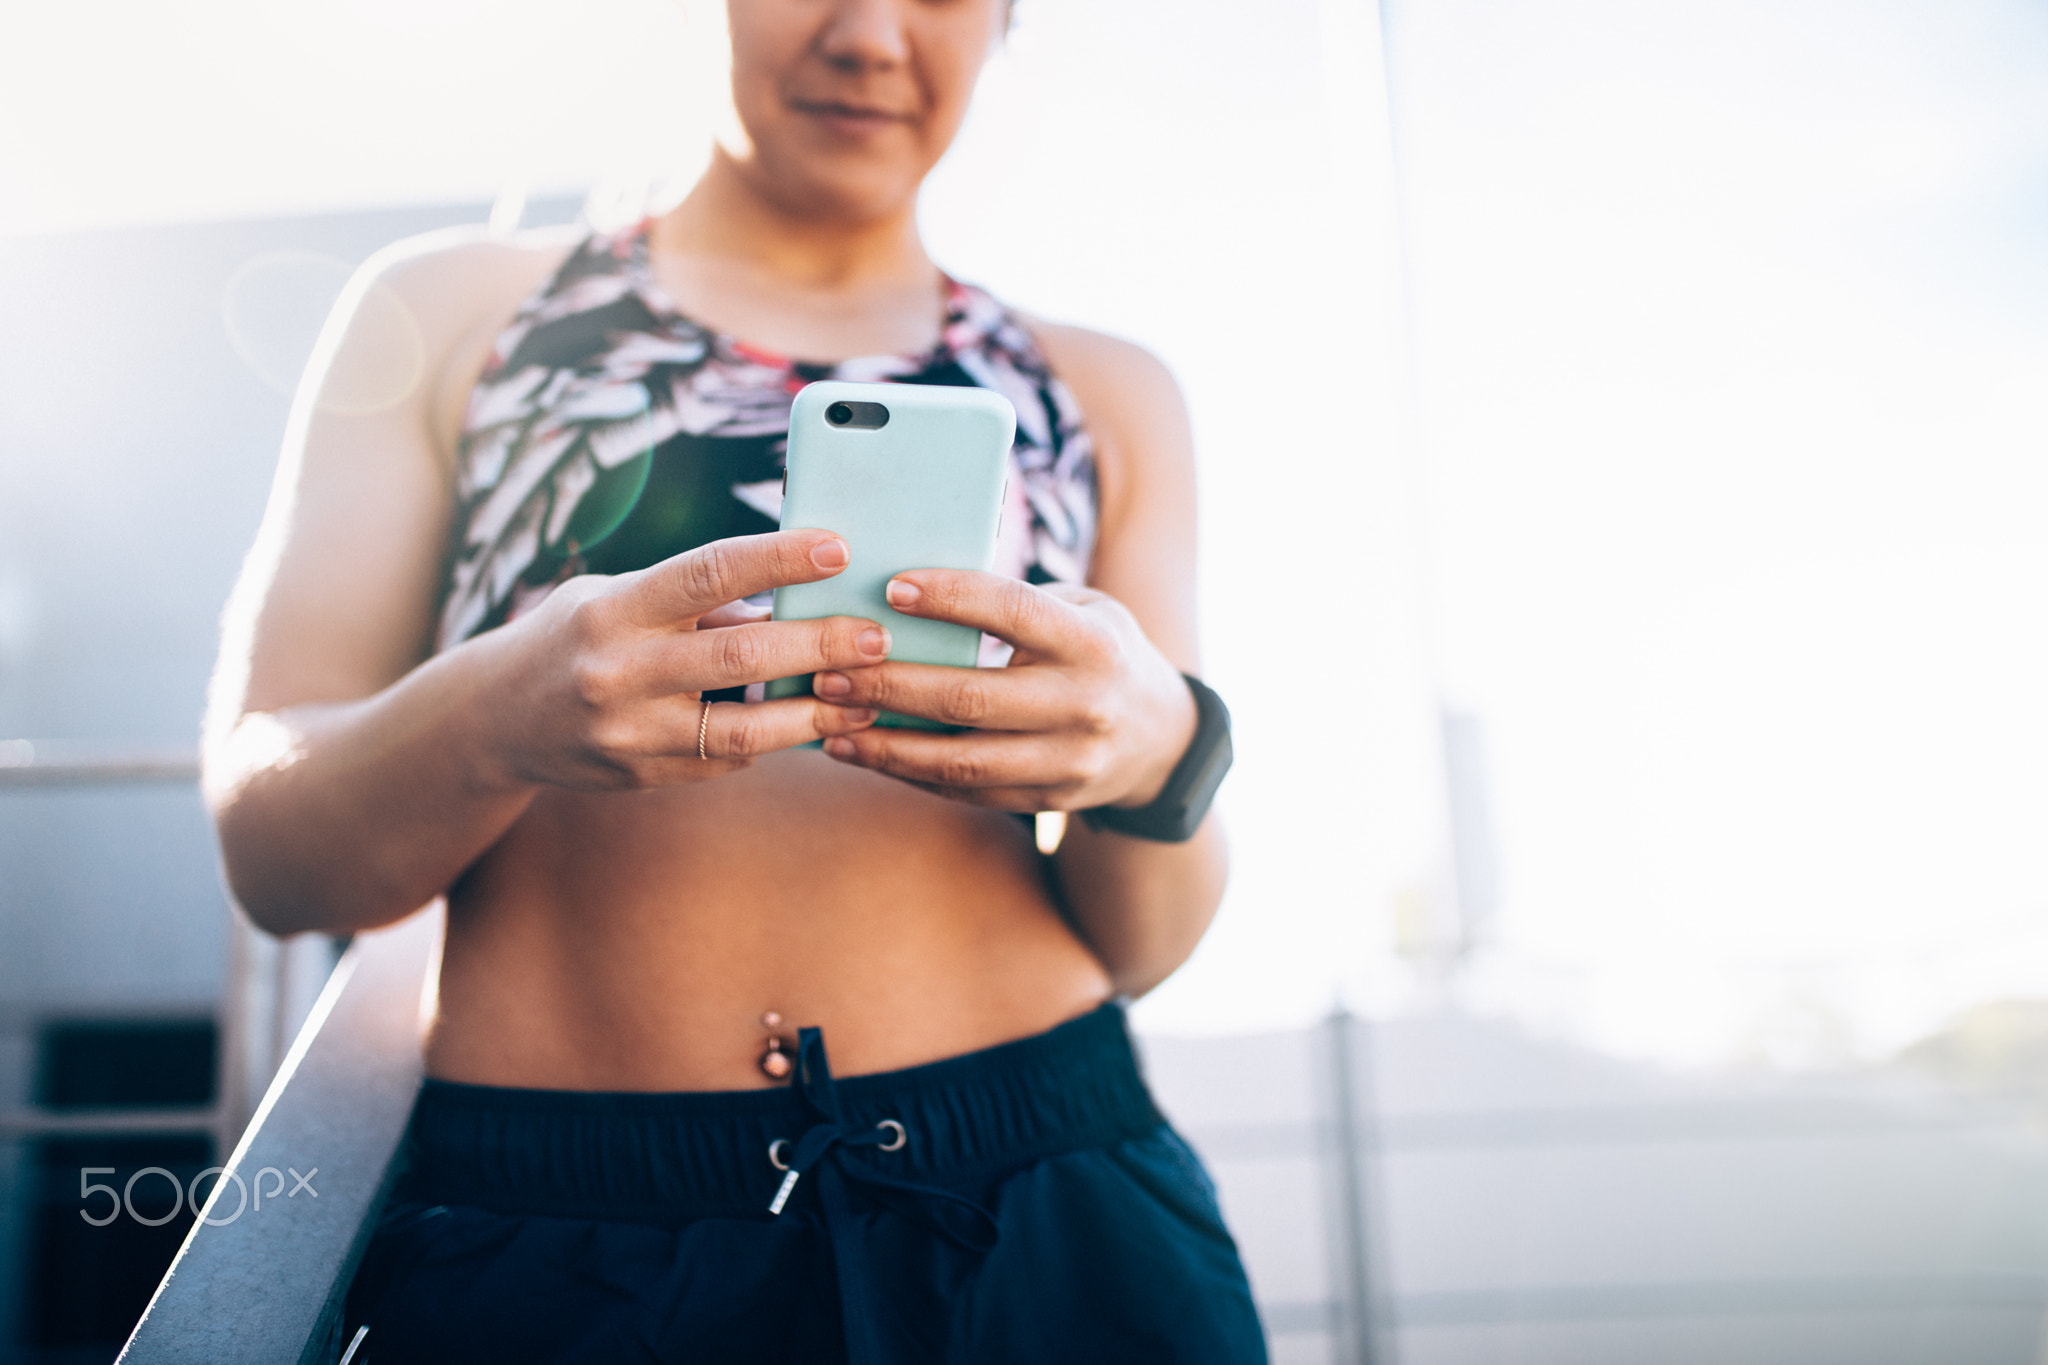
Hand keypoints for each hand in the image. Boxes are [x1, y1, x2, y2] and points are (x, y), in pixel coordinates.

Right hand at [483, 530, 886, 790]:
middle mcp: (617, 672)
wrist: (493, 720)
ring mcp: (629, 733)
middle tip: (878, 636)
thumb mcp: (617, 599)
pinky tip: (814, 725)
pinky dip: (774, 741)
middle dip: (818, 644)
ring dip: (814, 714)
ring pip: (743, 731)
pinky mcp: (641, 777)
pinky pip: (725, 761)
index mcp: (613, 609)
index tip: (838, 549)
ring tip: (867, 697)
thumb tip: (795, 594)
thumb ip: (697, 601)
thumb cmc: (575, 637)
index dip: (777, 559)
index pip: (706, 572)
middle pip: (739, 656)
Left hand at [809, 570, 1196, 811]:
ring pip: (960, 759)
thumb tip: (908, 592)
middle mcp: (1084, 705)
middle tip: (829, 671)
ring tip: (829, 722)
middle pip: (969, 697)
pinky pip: (966, 790)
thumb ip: (1015, 603)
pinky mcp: (1047, 801)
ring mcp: (1068, 762)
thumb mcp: (1083, 609)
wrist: (1161, 739)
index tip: (892, 586)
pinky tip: (862, 753)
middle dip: (889, 685)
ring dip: (885, 744)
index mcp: (1092, 642)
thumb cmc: (1099, 651)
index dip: (951, 598)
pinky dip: (908, 773)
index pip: (1013, 611)